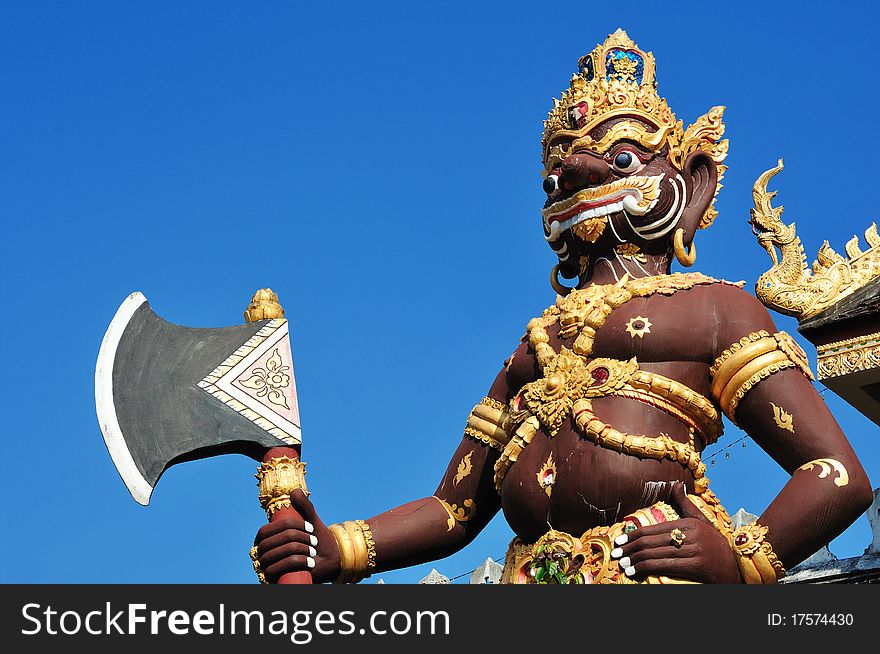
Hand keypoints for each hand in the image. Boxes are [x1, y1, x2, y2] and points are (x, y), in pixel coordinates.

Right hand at [253, 490, 340, 583]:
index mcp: (265, 538)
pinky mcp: (271, 578)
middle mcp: (260, 552)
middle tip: (314, 540)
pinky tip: (310, 562)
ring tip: (313, 551)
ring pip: (275, 554)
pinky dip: (296, 562)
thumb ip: (305, 507)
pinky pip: (277, 568)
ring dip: (299, 550)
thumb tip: (295, 491)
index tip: (309, 527)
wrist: (327, 563)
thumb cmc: (317, 542)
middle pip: (272, 541)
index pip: (267, 529)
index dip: (287, 526)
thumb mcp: (312, 522)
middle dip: (297, 538)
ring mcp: (265, 566)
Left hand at [611, 483, 742, 583]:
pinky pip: (665, 566)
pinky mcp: (697, 566)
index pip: (653, 528)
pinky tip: (635, 572)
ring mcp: (695, 550)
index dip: (633, 535)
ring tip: (623, 564)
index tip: (620, 541)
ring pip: (655, 554)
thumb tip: (676, 484)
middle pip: (652, 541)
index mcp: (689, 522)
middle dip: (630, 548)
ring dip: (635, 560)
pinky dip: (646, 568)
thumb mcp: (702, 522)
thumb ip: (685, 504)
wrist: (740, 567)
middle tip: (616, 553)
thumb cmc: (716, 544)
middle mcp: (691, 534)